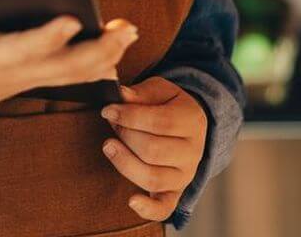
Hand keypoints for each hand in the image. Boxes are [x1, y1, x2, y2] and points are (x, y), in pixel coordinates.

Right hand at [0, 3, 138, 99]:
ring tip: (129, 31)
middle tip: (126, 28)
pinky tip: (119, 48)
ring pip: (77, 71)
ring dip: (107, 54)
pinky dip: (100, 63)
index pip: (24, 48)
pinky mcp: (38, 76)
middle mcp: (18, 72)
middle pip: (65, 66)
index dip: (49, 37)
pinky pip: (75, 74)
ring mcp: (31, 77)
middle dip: (98, 49)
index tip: (74, 20)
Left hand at [99, 76, 207, 221]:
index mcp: (192, 121)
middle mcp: (192, 152)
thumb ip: (141, 93)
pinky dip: (148, 209)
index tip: (107, 110)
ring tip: (109, 146)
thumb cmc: (170, 106)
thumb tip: (121, 95)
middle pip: (153, 150)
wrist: (190, 126)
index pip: (159, 122)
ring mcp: (185, 175)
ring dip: (124, 162)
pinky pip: (164, 208)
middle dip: (125, 135)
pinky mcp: (175, 192)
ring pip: (152, 177)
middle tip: (112, 124)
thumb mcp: (161, 91)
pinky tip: (131, 200)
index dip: (129, 116)